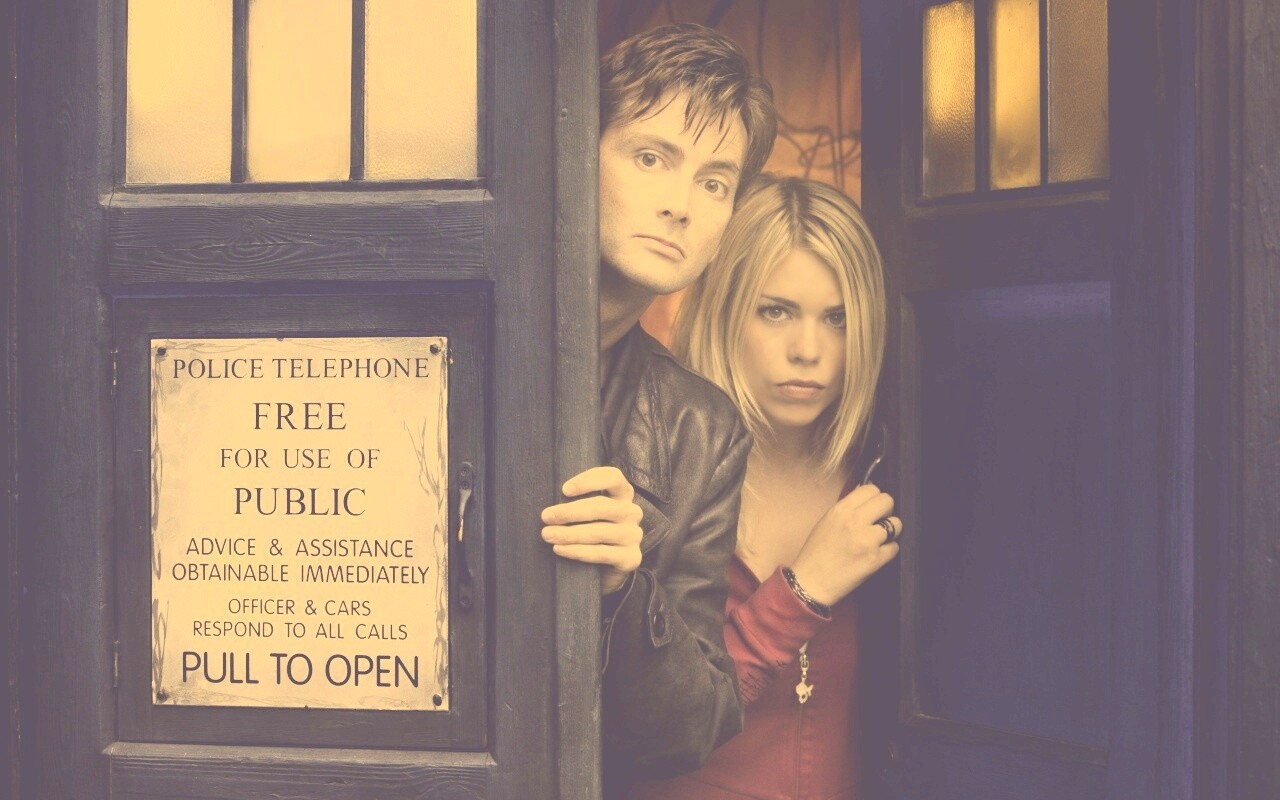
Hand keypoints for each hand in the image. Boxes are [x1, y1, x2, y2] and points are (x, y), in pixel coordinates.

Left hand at [541, 466, 643, 594]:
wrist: (603, 570)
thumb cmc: (589, 533)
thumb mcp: (586, 514)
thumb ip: (577, 502)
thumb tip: (552, 505)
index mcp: (623, 494)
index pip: (613, 477)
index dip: (590, 480)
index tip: (565, 489)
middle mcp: (632, 512)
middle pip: (602, 506)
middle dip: (570, 512)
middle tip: (546, 516)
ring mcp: (633, 535)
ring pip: (600, 531)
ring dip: (570, 533)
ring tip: (548, 534)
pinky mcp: (631, 558)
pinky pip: (602, 553)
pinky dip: (578, 551)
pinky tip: (560, 549)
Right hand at [789, 483, 901, 606]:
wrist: (811, 582)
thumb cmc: (816, 554)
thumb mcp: (827, 522)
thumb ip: (848, 508)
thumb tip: (867, 496)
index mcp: (841, 510)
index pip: (871, 489)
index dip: (875, 498)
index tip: (873, 507)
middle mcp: (855, 521)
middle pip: (887, 501)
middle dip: (886, 511)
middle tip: (880, 521)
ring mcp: (867, 540)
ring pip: (896, 524)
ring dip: (891, 532)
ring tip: (879, 540)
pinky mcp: (875, 559)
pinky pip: (895, 547)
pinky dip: (889, 551)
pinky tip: (876, 554)